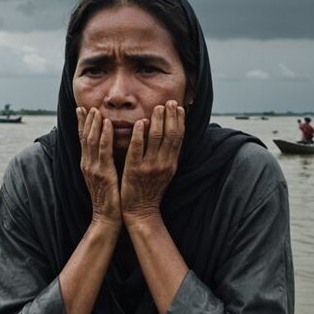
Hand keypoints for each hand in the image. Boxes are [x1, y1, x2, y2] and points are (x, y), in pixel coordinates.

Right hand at [77, 107, 121, 228]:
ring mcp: (93, 168)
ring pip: (92, 140)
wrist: (107, 217)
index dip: (82, 124)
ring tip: (96, 110)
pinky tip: (108, 124)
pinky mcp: (103, 172)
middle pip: (84, 137)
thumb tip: (107, 150)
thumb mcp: (104, 177)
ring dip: (94, 123)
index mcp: (87, 165)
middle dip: (85, 120)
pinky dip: (105, 135)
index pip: (83, 140)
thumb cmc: (109, 199)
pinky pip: (104, 150)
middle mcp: (87, 164)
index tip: (82, 110)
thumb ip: (103, 163)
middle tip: (87, 106)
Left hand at [120, 100, 184, 223]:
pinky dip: (140, 133)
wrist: (141, 211)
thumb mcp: (165, 172)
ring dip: (158, 120)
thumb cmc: (151, 190)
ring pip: (156, 138)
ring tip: (157, 107)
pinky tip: (140, 121)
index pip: (179, 137)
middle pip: (170, 135)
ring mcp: (149, 166)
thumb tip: (172, 135)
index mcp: (171, 163)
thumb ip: (168, 154)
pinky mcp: (134, 169)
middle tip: (170, 101)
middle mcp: (163, 164)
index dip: (179, 120)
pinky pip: (138, 148)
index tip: (178, 106)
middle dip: (171, 116)